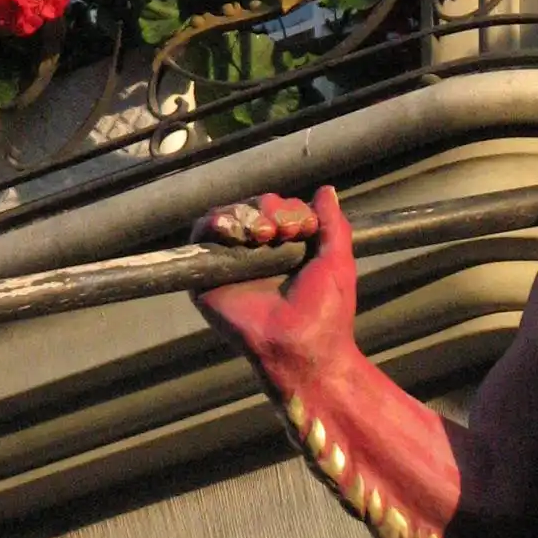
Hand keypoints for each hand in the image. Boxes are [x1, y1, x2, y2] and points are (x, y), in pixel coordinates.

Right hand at [190, 183, 356, 371]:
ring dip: (247, 214)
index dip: (289, 209)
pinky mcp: (207, 277)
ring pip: (228, 216)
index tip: (305, 227)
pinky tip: (237, 231)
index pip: (278, 210)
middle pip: (253, 208)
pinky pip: (200, 237)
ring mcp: (231, 265)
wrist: (303, 345)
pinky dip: (215, 223)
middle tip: (283, 231)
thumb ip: (333, 224)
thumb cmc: (326, 313)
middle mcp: (257, 255)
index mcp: (285, 250)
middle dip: (270, 209)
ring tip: (264, 233)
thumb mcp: (337, 260)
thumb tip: (327, 191)